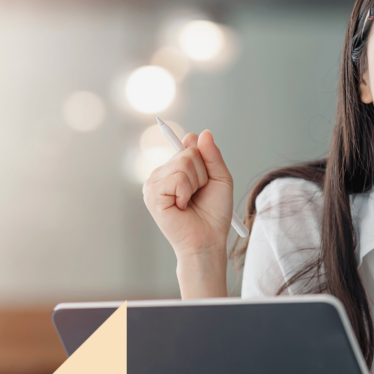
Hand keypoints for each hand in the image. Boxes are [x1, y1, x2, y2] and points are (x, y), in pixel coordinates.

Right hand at [142, 129, 233, 262]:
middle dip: (203, 174)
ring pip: (182, 163)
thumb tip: (203, 133)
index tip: (205, 178)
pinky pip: (176, 178)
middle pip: (188, 152)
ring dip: (196, 183)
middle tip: (198, 194)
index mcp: (176, 168)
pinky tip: (182, 206)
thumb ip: (212, 155)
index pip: (189, 143)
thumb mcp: (220, 178)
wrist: (208, 239)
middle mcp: (162, 173)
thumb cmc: (214, 213)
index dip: (202, 157)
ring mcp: (154, 183)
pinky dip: (186, 191)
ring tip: (190, 200)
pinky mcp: (152, 194)